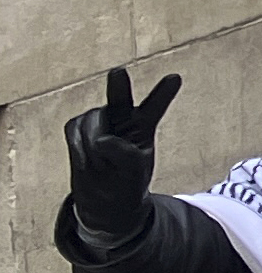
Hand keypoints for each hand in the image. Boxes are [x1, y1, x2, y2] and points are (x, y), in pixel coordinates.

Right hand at [64, 66, 182, 239]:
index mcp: (144, 125)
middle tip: (118, 72)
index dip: (163, 93)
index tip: (175, 78)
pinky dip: (78, 149)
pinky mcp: (78, 126)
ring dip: (92, 146)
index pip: (154, 107)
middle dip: (118, 86)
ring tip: (101, 164)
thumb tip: (101, 139)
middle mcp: (122, 117)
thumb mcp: (133, 171)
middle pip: (120, 99)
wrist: (104, 200)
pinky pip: (74, 131)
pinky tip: (86, 161)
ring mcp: (100, 120)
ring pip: (92, 122)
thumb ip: (123, 153)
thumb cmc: (126, 181)